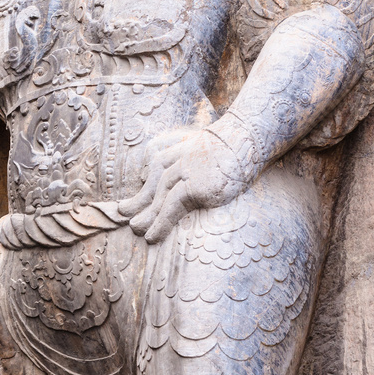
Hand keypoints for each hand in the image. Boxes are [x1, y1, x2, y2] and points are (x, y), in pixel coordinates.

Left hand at [117, 126, 248, 244]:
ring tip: (137, 230)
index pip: (156, 164)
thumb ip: (194, 155)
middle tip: (125, 214)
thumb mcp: (211, 145)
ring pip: (159, 195)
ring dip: (147, 216)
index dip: (146, 181)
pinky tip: (152, 237)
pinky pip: (171, 207)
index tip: (137, 195)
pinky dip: (160, 223)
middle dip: (139, 200)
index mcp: (180, 145)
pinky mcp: (194, 185)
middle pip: (153, 180)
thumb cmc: (235, 144)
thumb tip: (185, 177)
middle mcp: (178, 157)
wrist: (248, 138)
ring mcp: (185, 170)